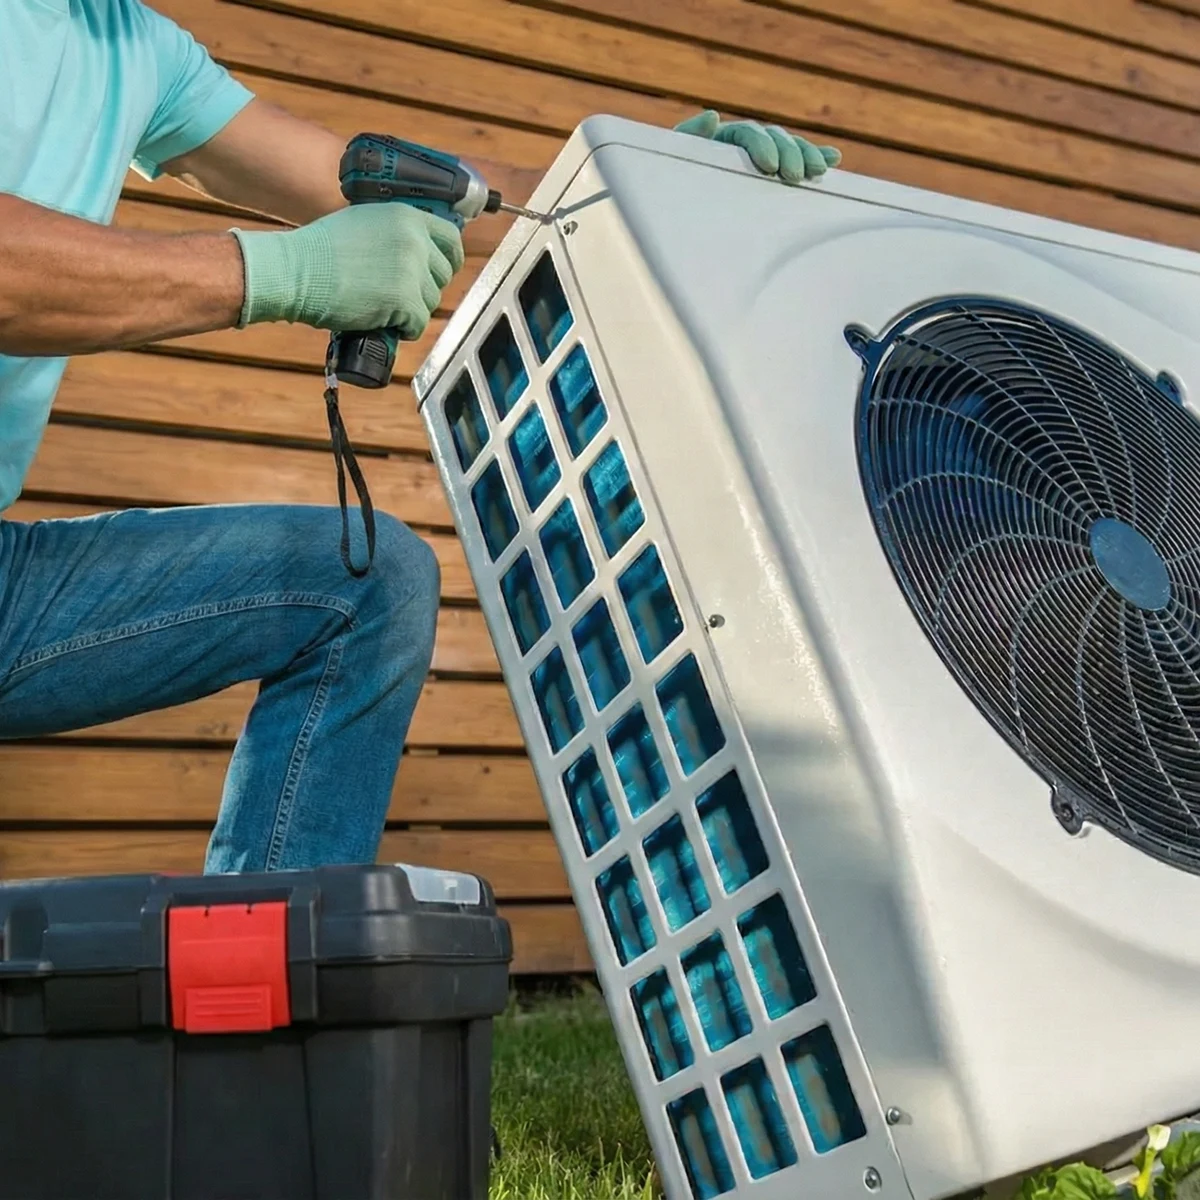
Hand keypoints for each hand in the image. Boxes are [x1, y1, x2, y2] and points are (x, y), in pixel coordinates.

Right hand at [231, 202, 464, 338]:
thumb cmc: (321, 251)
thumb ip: (395, 232)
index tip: (443, 270)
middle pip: (441, 275)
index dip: (449, 258)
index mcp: (407, 216)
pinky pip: (418, 324)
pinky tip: (385, 322)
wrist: (297, 271)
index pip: (450, 239)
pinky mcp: (405, 301)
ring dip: (411, 309)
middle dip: (424, 288)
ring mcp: (412, 271)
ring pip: (430, 302)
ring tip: (383, 305)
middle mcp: (415, 240)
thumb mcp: (365, 222)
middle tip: (400, 294)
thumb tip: (418, 252)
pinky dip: (403, 329)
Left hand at [674, 110, 840, 183]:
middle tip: (794, 176)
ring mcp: (762, 157)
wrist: (679, 206)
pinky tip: (833, 159)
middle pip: (775, 139)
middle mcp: (746, 143)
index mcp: (724, 137)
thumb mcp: (676, 159)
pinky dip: (815, 158)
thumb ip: (690, 138)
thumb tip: (712, 117)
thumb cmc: (673, 183)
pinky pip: (797, 162)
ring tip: (818, 171)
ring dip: (807, 157)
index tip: (770, 168)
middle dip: (789, 155)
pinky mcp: (773, 173)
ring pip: (790, 148)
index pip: (749, 134)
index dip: (762, 147)